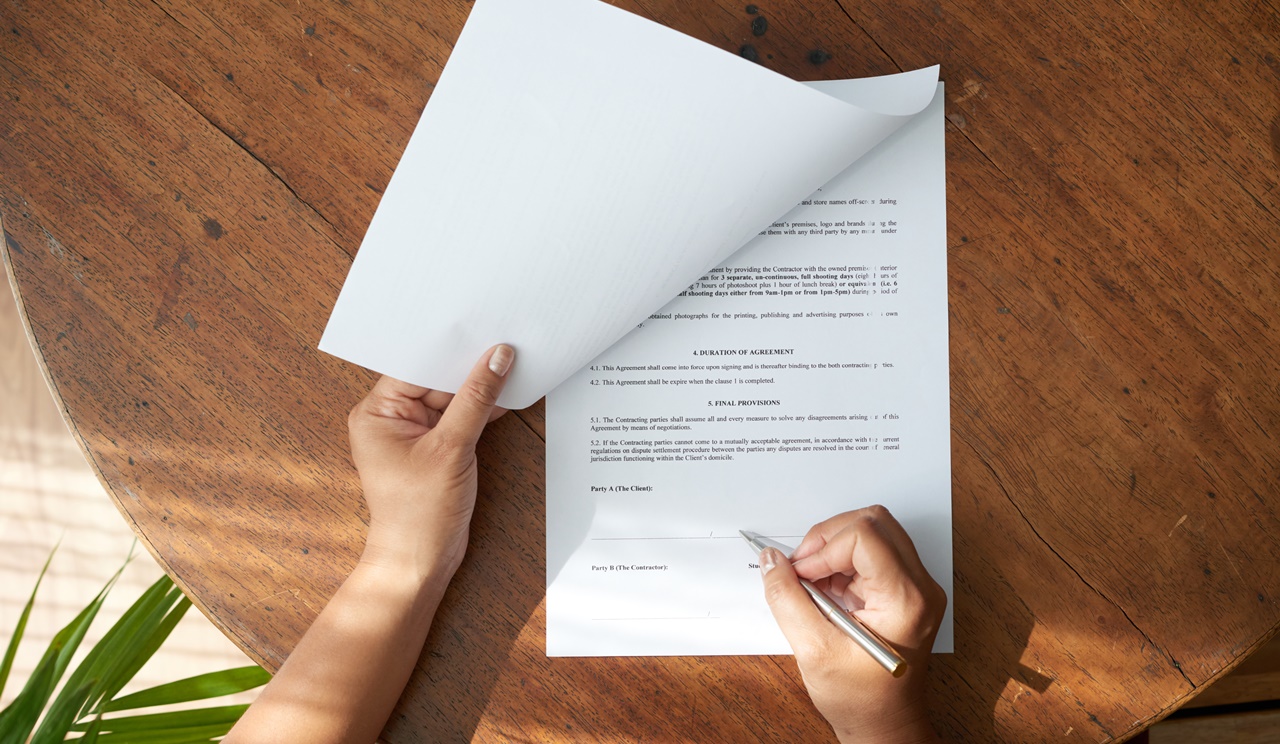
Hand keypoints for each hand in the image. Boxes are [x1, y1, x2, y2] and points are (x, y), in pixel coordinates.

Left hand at [346, 344, 514, 583]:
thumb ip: (476, 399)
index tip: (482, 329)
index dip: (449, 348)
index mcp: (377, 413)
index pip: (416, 366)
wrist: (420, 563)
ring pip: (451, 397)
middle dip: (468, 366)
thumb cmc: (419, 513)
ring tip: (513, 362)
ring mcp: (414, 434)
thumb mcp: (451, 449)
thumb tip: (498, 357)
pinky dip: (481, 409)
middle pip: (435, 379)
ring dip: (479, 387)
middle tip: (504, 340)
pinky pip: (459, 417)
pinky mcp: (435, 448)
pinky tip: (508, 394)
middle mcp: (390, 419)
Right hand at [760, 506, 945, 743]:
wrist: (885, 725)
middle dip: (827, 538)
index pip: (865, 535)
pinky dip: (840, 561)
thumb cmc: (861, 700)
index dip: (824, 547)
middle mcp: (919, 586)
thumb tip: (772, 560)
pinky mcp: (904, 588)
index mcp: (906, 600)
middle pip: (873, 522)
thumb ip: (787, 599)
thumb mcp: (813, 651)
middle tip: (802, 568)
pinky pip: (872, 551)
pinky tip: (826, 590)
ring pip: (872, 530)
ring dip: (833, 548)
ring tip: (813, 581)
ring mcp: (915, 586)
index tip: (801, 573)